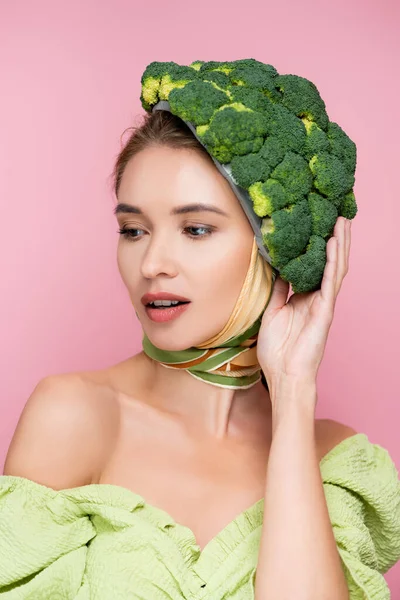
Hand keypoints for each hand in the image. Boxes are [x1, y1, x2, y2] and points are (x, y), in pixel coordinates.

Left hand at [257, 216, 350, 387]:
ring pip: (335, 267)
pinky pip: (331, 282)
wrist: (283, 374)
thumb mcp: (272, 311)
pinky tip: (334, 244)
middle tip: (335, 214)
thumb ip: (277, 290)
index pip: (313, 265)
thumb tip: (276, 269)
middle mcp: (317, 297)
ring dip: (339, 244)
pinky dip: (333, 262)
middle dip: (334, 238)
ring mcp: (323, 303)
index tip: (315, 224)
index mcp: (304, 297)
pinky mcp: (325, 310)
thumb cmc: (277, 349)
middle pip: (329, 262)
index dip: (316, 246)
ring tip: (341, 220)